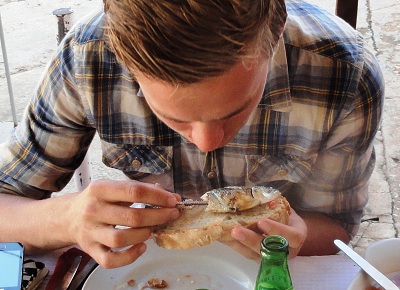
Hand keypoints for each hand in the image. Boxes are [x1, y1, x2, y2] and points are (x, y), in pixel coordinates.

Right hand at [65, 180, 180, 267]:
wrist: (69, 217)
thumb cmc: (98, 201)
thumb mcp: (115, 188)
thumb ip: (141, 190)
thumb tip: (170, 196)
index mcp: (100, 189)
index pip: (134, 191)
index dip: (158, 197)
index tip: (173, 200)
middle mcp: (93, 210)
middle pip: (132, 216)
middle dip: (158, 216)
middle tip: (171, 215)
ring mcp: (91, 232)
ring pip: (121, 239)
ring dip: (143, 235)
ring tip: (152, 230)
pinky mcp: (91, 250)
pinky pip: (111, 260)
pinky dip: (129, 256)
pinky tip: (141, 247)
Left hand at [226, 209, 306, 260]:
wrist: (289, 231)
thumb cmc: (287, 217)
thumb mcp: (285, 208)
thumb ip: (276, 204)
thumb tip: (259, 195)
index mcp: (297, 236)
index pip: (292, 236)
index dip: (276, 230)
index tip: (262, 222)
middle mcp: (286, 251)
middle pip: (269, 250)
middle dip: (251, 240)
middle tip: (236, 230)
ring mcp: (271, 258)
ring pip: (254, 254)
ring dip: (237, 244)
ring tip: (223, 234)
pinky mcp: (258, 259)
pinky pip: (245, 253)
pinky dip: (233, 245)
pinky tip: (221, 236)